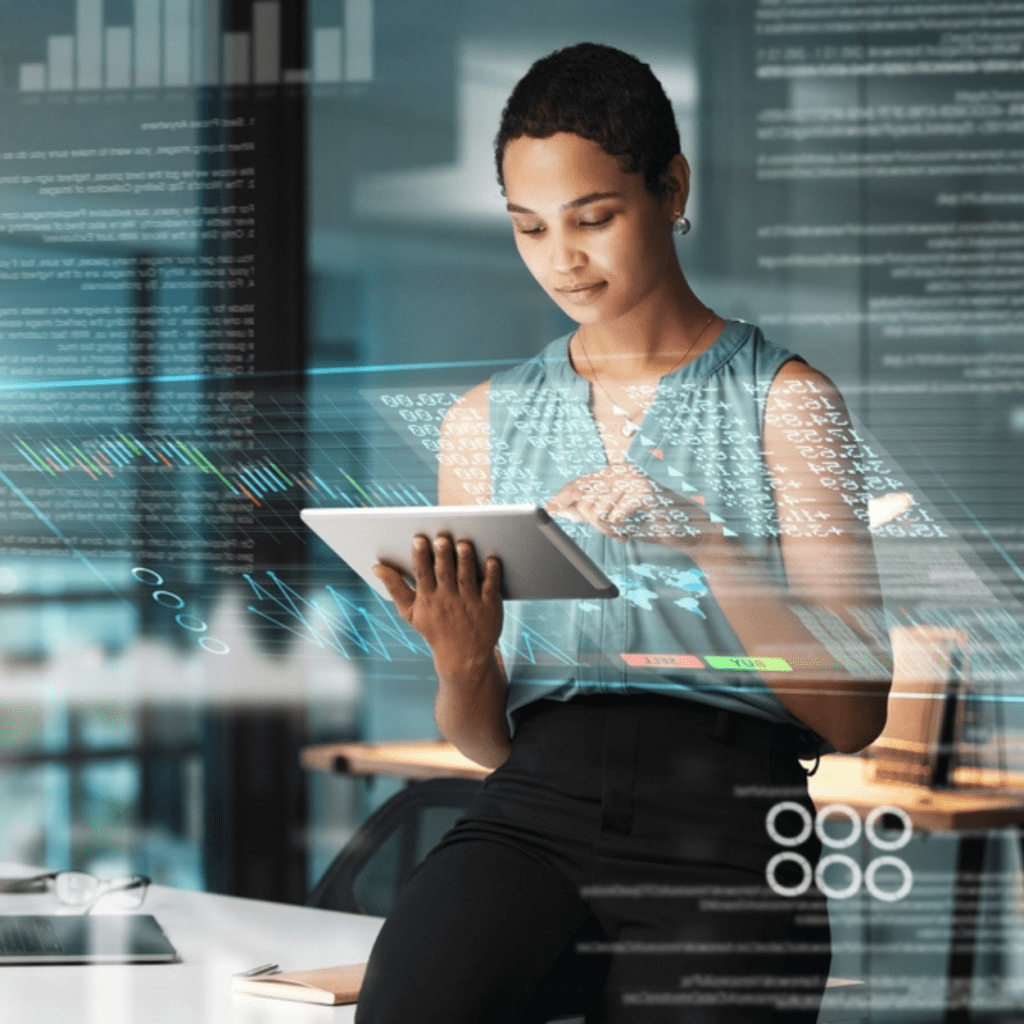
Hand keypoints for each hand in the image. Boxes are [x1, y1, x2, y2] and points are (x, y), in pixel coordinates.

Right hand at [372, 534, 502, 675]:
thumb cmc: (435, 628)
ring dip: (465, 561)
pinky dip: (492, 574)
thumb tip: (376, 566)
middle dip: (442, 555)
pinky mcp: (489, 605)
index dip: (420, 556)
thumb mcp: (410, 612)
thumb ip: (394, 587)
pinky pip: (490, 587)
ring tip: (463, 544)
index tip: (418, 539)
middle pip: (445, 573)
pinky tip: (492, 560)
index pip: (422, 574)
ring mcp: (470, 602)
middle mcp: (449, 599)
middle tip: (441, 538)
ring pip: (467, 577)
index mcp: (428, 598)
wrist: (464, 658)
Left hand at [545, 463, 718, 546]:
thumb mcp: (614, 515)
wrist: (686, 530)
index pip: (580, 483)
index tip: (548, 508)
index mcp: (614, 472)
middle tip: (613, 531)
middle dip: (594, 524)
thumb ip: (589, 509)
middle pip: (585, 501)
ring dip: (608, 530)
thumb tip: (557, 507)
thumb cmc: (649, 523)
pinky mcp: (643, 491)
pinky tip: (631, 531)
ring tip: (624, 531)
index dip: (563, 497)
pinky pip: (614, 517)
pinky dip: (620, 530)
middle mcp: (622, 470)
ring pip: (598, 511)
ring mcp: (633, 478)